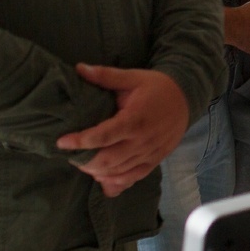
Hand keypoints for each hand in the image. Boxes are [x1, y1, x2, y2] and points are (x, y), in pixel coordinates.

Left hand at [57, 66, 191, 196]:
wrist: (187, 98)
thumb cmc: (157, 87)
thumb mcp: (133, 77)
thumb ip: (106, 76)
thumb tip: (79, 68)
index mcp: (135, 119)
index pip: (103, 136)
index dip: (80, 142)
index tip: (62, 142)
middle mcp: (142, 140)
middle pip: (108, 160)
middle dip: (84, 162)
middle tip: (71, 156)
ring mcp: (150, 153)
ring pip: (119, 172)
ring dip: (97, 172)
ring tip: (83, 164)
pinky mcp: (155, 160)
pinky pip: (134, 177)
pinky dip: (116, 182)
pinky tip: (103, 179)